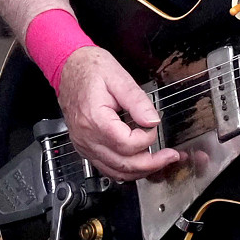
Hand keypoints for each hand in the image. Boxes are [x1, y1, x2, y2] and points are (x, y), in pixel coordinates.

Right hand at [56, 46, 184, 181]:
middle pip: (123, 164)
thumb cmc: (91, 70)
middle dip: (151, 164)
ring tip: (159, 162)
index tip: (154, 125)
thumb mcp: (119, 77)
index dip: (147, 138)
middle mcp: (87, 137)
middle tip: (170, 156)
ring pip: (115, 172)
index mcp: (95, 119)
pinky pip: (106, 167)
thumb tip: (153, 121)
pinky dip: (125, 170)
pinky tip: (140, 163)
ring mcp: (84, 145)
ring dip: (140, 171)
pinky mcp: (85, 147)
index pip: (127, 144)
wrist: (69, 68)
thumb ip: (137, 101)